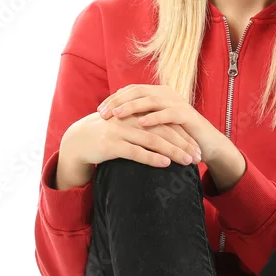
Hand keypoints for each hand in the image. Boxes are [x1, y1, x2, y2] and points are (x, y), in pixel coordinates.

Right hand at [62, 110, 201, 170]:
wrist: (77, 140)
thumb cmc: (106, 134)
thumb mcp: (127, 125)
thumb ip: (145, 126)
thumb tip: (169, 136)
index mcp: (137, 112)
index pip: (166, 121)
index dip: (183, 133)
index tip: (197, 146)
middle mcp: (131, 118)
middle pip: (164, 130)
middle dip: (184, 143)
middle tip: (198, 156)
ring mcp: (120, 131)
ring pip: (153, 140)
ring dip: (174, 151)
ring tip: (188, 161)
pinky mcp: (111, 145)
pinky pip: (136, 152)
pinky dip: (152, 158)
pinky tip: (166, 164)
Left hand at [97, 84, 222, 161]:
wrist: (204, 144)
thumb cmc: (175, 137)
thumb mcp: (154, 126)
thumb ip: (138, 119)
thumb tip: (113, 121)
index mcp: (157, 94)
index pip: (130, 91)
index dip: (114, 99)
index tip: (99, 111)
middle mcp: (166, 94)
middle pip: (137, 91)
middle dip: (118, 101)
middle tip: (103, 113)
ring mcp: (177, 102)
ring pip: (150, 100)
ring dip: (132, 107)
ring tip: (117, 115)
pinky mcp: (187, 114)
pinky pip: (168, 113)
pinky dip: (154, 117)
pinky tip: (141, 123)